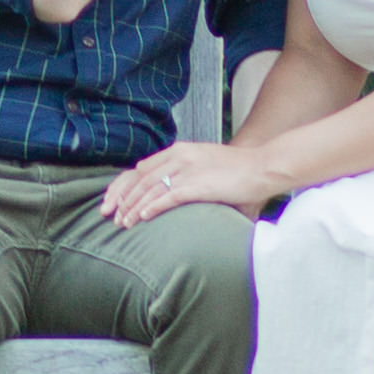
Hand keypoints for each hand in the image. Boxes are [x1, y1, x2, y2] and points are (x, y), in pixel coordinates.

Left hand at [100, 139, 279, 224]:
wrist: (263, 167)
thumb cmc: (238, 171)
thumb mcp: (205, 166)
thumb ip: (186, 177)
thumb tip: (170, 196)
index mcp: (179, 151)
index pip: (141, 169)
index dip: (123, 186)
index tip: (113, 201)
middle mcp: (180, 157)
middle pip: (140, 179)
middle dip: (122, 198)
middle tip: (110, 215)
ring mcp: (189, 169)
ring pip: (151, 189)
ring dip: (134, 207)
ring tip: (124, 223)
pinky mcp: (199, 184)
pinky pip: (169, 197)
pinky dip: (153, 207)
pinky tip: (143, 218)